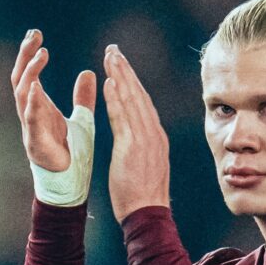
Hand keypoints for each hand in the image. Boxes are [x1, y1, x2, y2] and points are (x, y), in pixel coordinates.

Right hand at [11, 29, 95, 170]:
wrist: (70, 184)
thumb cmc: (71, 153)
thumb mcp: (81, 119)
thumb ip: (83, 98)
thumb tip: (88, 72)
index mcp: (40, 108)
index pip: (29, 74)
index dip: (30, 54)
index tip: (35, 33)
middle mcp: (31, 114)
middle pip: (20, 78)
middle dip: (24, 56)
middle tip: (33, 35)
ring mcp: (30, 128)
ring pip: (22, 95)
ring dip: (30, 73)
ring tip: (40, 54)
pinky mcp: (36, 143)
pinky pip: (30, 120)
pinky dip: (31, 103)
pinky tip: (34, 86)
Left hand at [102, 44, 170, 222]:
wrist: (147, 213)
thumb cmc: (143, 194)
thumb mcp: (146, 163)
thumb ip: (143, 145)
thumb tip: (138, 135)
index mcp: (156, 136)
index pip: (143, 102)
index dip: (131, 81)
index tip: (121, 65)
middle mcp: (153, 133)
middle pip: (139, 95)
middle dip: (126, 71)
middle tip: (114, 50)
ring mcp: (145, 139)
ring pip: (132, 101)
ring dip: (121, 77)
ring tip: (110, 58)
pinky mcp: (133, 147)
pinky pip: (123, 118)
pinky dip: (117, 99)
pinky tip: (109, 83)